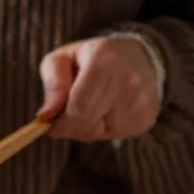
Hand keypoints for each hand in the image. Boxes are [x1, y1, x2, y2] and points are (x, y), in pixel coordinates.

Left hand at [37, 36, 160, 141]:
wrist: (140, 57)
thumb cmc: (94, 57)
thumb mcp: (64, 57)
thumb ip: (52, 83)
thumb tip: (46, 115)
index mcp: (104, 60)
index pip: (78, 107)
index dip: (61, 123)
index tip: (50, 125)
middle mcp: (128, 81)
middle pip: (88, 123)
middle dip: (70, 128)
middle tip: (64, 121)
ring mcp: (141, 101)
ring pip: (100, 133)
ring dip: (86, 129)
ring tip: (88, 111)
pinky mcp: (146, 117)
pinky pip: (116, 136)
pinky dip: (104, 131)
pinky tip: (105, 114)